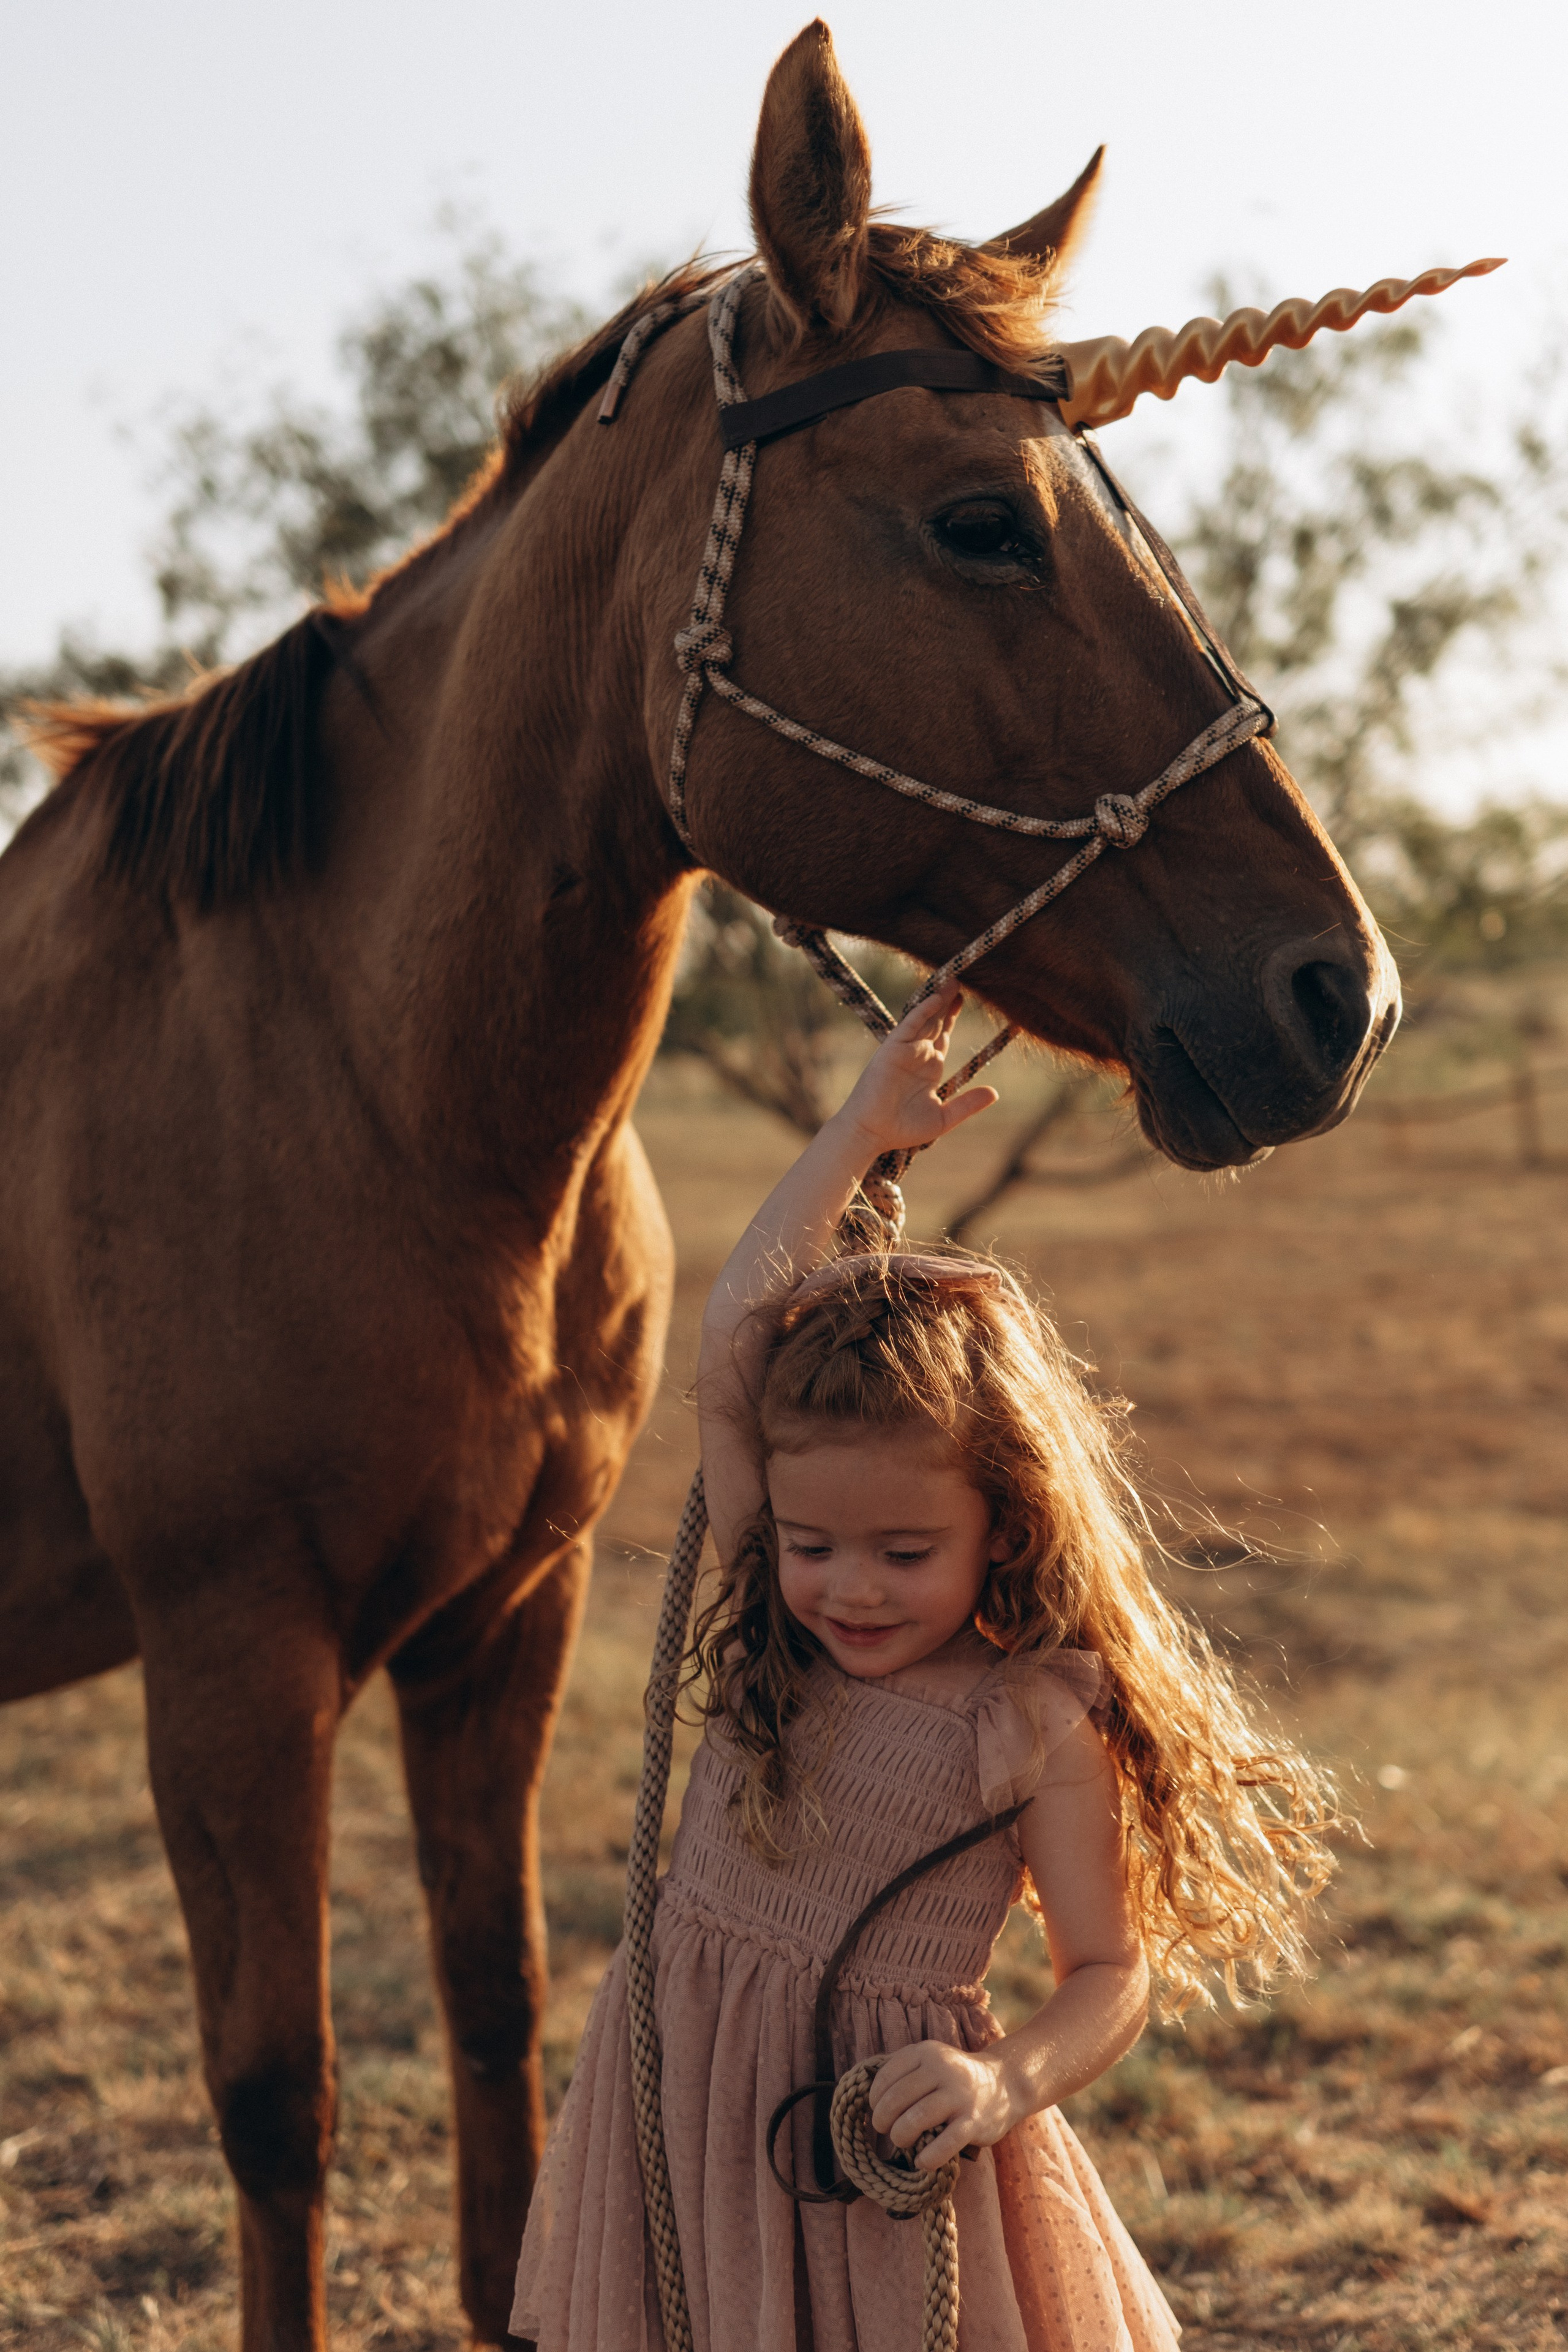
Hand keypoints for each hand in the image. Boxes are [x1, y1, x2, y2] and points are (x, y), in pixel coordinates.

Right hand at [833, 987, 997, 1160]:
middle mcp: (917, 1055)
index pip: (943, 1035)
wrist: (872, 1134)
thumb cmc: (903, 1129)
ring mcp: (905, 1050)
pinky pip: (909, 1026)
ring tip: (952, 979)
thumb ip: (968, 1104)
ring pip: (925, 1019)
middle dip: (947, 1001)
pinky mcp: (892, 1050)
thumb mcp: (943, 1117)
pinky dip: (922, 1012)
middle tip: (961, 979)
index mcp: (929, 1068)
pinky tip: (935, 999)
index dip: (952, 1016)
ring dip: (937, 999)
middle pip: (936, 1021)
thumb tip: (995, 1092)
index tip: (964, 998)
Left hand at [868, 2040, 1018, 2171]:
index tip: (876, 2111)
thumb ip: (904, 2072)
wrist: (1005, 2083)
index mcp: (926, 2052)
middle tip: (885, 2130)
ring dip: (900, 2136)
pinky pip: (944, 2144)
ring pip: (916, 2119)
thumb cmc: (955, 2078)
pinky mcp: (974, 2122)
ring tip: (901, 2142)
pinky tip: (921, 2162)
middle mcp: (942, 2069)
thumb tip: (869, 2099)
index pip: (886, 2076)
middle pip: (897, 2099)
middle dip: (883, 2120)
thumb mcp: (931, 2061)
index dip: (875, 2099)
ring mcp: (959, 2095)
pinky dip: (927, 2157)